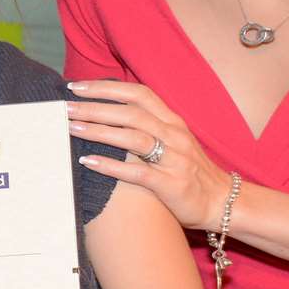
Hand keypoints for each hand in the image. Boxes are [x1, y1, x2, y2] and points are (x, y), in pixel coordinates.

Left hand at [67, 79, 232, 231]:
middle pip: (131, 113)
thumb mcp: (173, 141)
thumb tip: (109, 113)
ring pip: (133, 138)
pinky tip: (87, 161)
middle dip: (95, 107)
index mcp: (173, 121)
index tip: (77, 87)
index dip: (107, 88)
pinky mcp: (171, 185)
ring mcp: (174, 160)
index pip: (138, 94)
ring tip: (72, 128)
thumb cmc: (190, 172)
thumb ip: (148, 126)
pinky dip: (111, 166)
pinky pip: (138, 173)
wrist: (224, 202)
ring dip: (100, 131)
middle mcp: (174, 135)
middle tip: (65, 107)